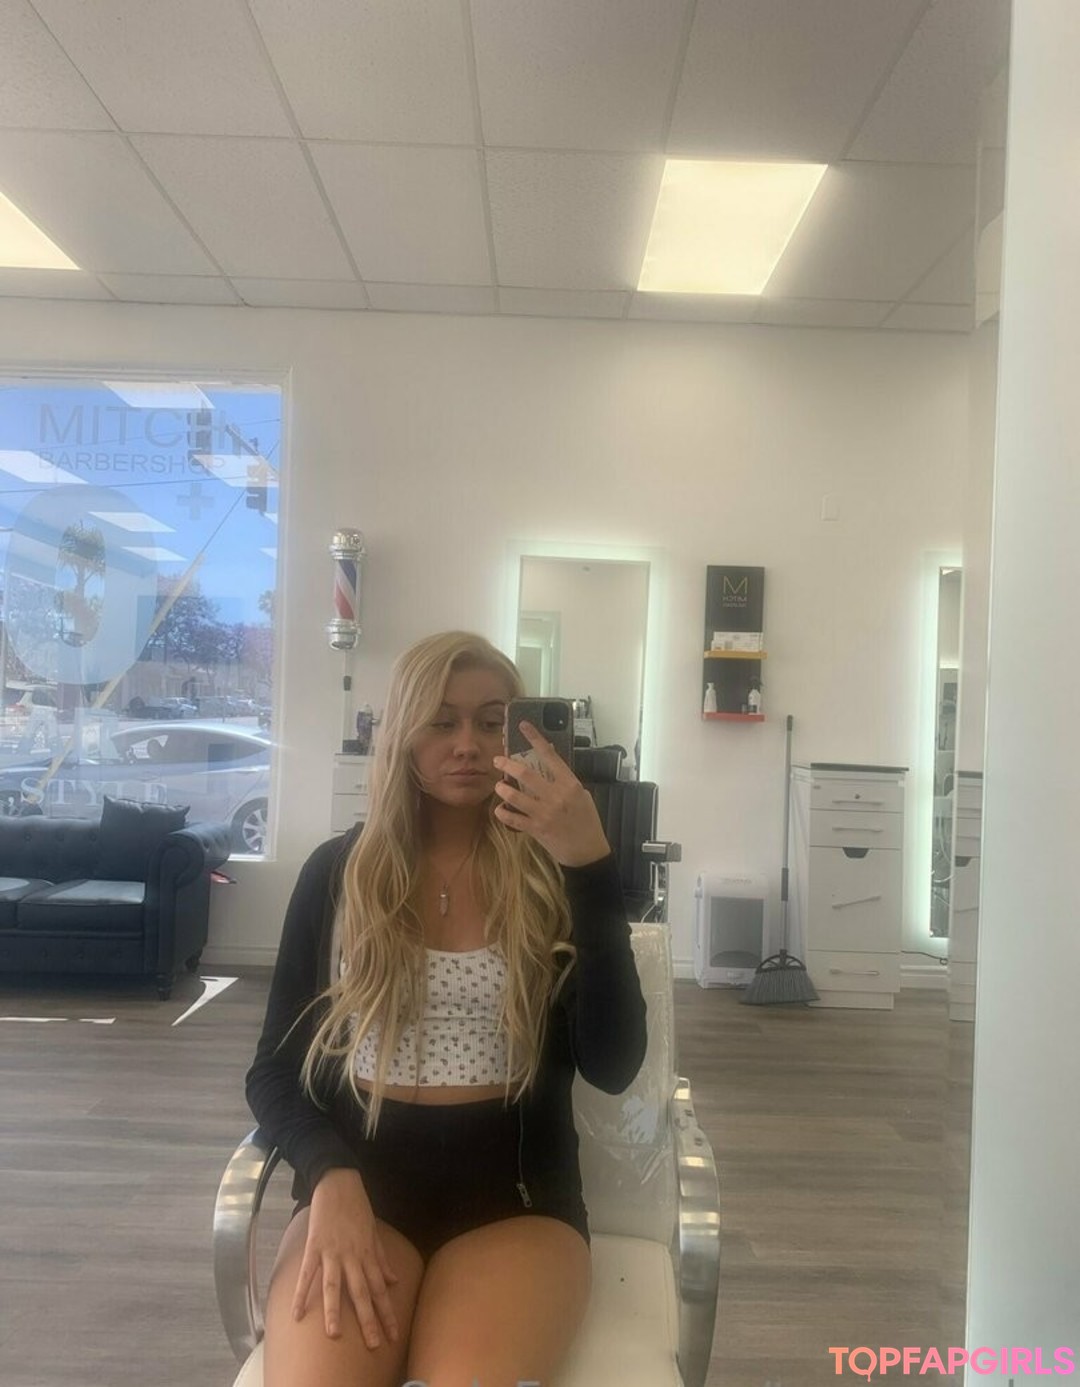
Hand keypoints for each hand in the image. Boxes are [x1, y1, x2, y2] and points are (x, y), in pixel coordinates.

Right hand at [292, 1168, 399, 1345]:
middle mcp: (353, 1256)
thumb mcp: (374, 1232)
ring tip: (335, 1335)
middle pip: (362, 1292)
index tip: (393, 1334)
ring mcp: (333, 1251)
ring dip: (335, 1310)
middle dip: (368, 1319)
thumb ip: (382, 1258)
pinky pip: (307, 1273)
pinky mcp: (314, 1246)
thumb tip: (394, 1281)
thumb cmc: (357, 1207)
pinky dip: (301, 1293)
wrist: (339, 1181)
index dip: (387, 1312)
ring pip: (335, 1285)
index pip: (381, 1289)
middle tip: (374, 1344)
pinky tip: (297, 1313)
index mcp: (368, 1254)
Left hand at [492, 721, 610, 867]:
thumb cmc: (587, 821)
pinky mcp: (536, 829)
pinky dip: (502, 813)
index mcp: (570, 784)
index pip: (550, 755)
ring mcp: (544, 813)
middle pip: (525, 774)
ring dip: (502, 789)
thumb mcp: (582, 795)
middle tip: (498, 760)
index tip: (522, 726)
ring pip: (514, 796)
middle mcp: (556, 796)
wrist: (588, 852)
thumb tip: (549, 766)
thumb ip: (565, 781)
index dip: (535, 739)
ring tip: (498, 786)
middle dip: (507, 764)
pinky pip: (512, 819)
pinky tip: (500, 809)